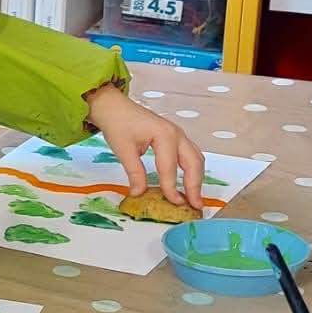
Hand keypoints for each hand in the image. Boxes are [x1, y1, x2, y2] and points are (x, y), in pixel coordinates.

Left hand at [85, 84, 204, 208]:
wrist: (114, 107)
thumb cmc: (118, 124)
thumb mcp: (123, 150)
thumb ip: (134, 172)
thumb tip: (139, 193)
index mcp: (164, 135)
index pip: (169, 167)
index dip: (171, 187)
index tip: (174, 203)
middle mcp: (177, 134)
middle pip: (193, 162)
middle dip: (195, 185)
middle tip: (195, 205)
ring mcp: (179, 135)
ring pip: (196, 159)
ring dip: (197, 178)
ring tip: (194, 198)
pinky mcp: (176, 138)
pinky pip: (191, 155)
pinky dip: (193, 170)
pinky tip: (189, 183)